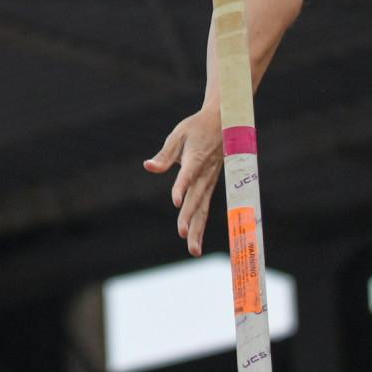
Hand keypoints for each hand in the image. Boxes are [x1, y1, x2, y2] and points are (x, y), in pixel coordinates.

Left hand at [143, 104, 223, 255]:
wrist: (224, 121)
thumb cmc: (196, 127)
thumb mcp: (177, 135)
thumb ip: (164, 155)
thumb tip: (148, 167)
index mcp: (196, 158)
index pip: (188, 175)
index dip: (182, 187)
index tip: (176, 202)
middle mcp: (205, 173)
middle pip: (197, 198)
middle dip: (190, 218)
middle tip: (183, 235)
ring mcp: (210, 181)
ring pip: (203, 208)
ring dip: (198, 229)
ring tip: (193, 250)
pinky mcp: (210, 186)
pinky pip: (205, 207)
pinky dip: (201, 223)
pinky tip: (195, 239)